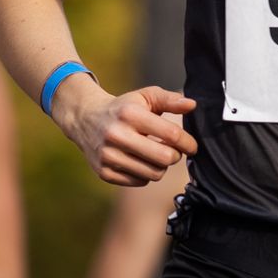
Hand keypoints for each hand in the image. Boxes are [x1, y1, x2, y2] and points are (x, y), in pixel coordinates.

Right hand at [56, 79, 197, 186]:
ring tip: (155, 154)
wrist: (85, 119)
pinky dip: (145, 174)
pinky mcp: (104, 172)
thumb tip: (192, 105)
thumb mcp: (145, 96)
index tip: (191, 146)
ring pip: (154, 173)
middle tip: (172, 151)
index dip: (188, 143)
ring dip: (161, 166)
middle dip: (175, 156)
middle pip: (164, 159)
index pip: (172, 135)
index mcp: (130, 114)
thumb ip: (170, 100)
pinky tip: (139, 161)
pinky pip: (139, 182)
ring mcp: (108, 156)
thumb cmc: (123, 108)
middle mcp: (117, 136)